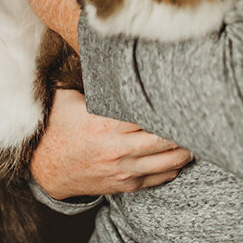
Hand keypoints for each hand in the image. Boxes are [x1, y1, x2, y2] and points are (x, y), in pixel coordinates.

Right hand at [31, 88, 192, 199]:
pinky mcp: (123, 185)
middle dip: (184, 131)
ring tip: (198, 138)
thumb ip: (92, 84)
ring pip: (167, 163)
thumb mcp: (68, 98)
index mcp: (104, 125)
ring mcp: (122, 171)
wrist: (42, 166)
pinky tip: (181, 157)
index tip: (181, 98)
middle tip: (200, 118)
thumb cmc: (56, 127)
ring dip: (185, 151)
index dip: (166, 107)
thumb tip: (113, 57)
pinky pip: (157, 179)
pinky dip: (173, 169)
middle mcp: (117, 150)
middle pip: (164, 141)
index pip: (147, 116)